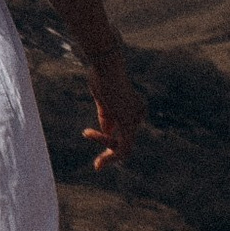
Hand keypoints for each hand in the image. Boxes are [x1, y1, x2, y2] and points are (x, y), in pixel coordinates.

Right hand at [83, 40, 143, 173]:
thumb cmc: (102, 76)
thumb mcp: (103, 101)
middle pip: (125, 140)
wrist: (105, 64)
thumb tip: (107, 133)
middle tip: (97, 166)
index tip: (91, 140)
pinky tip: (99, 163)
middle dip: (110, 153)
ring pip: (124, 147)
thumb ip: (107, 118)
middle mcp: (138, 113)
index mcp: (135, 107)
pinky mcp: (129, 122)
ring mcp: (135, 118)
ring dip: (108, 156)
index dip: (108, 140)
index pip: (123, 130)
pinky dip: (110, 156)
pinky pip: (122, 147)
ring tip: (97, 163)